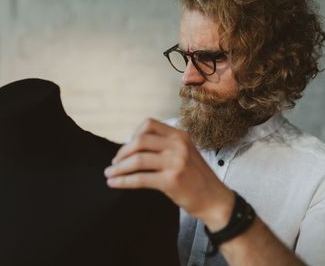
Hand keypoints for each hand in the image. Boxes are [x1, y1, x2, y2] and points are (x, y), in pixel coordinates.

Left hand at [104, 118, 233, 229]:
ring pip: (137, 159)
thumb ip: (164, 146)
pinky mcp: (172, 180)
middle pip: (140, 140)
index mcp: (180, 135)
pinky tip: (115, 183)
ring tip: (109, 174)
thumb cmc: (196, 178)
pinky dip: (123, 181)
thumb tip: (132, 147)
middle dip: (122, 152)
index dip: (132, 135)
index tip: (126, 149)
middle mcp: (178, 145)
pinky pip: (140, 178)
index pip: (149, 124)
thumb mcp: (185, 153)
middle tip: (114, 164)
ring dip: (119, 167)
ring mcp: (176, 162)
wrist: (214, 199)